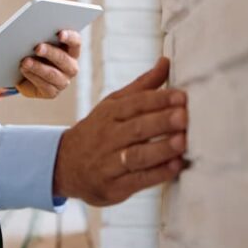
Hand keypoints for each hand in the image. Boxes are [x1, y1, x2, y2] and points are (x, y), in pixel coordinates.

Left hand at [17, 30, 81, 98]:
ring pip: (53, 74)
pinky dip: (32, 76)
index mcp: (71, 50)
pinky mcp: (52, 92)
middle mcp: (71, 66)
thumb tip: (32, 32)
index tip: (59, 34)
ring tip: (25, 61)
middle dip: (50, 52)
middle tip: (38, 47)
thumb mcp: (37, 42)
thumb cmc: (32, 52)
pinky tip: (24, 70)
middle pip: (63, 59)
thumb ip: (39, 36)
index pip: (76, 42)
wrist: (23, 74)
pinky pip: (44, 85)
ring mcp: (63, 81)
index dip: (69, 37)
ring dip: (38, 67)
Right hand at [52, 57, 187, 205]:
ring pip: (136, 155)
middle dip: (161, 122)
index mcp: (110, 113)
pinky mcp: (113, 187)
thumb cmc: (98, 131)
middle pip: (136, 128)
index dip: (158, 99)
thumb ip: (142, 87)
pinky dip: (157, 174)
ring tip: (182, 142)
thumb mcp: (113, 105)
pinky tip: (175, 166)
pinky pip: (137, 180)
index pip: (135, 104)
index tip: (182, 96)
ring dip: (161, 149)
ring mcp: (109, 163)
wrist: (63, 165)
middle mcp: (108, 137)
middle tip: (184, 116)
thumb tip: (166, 61)